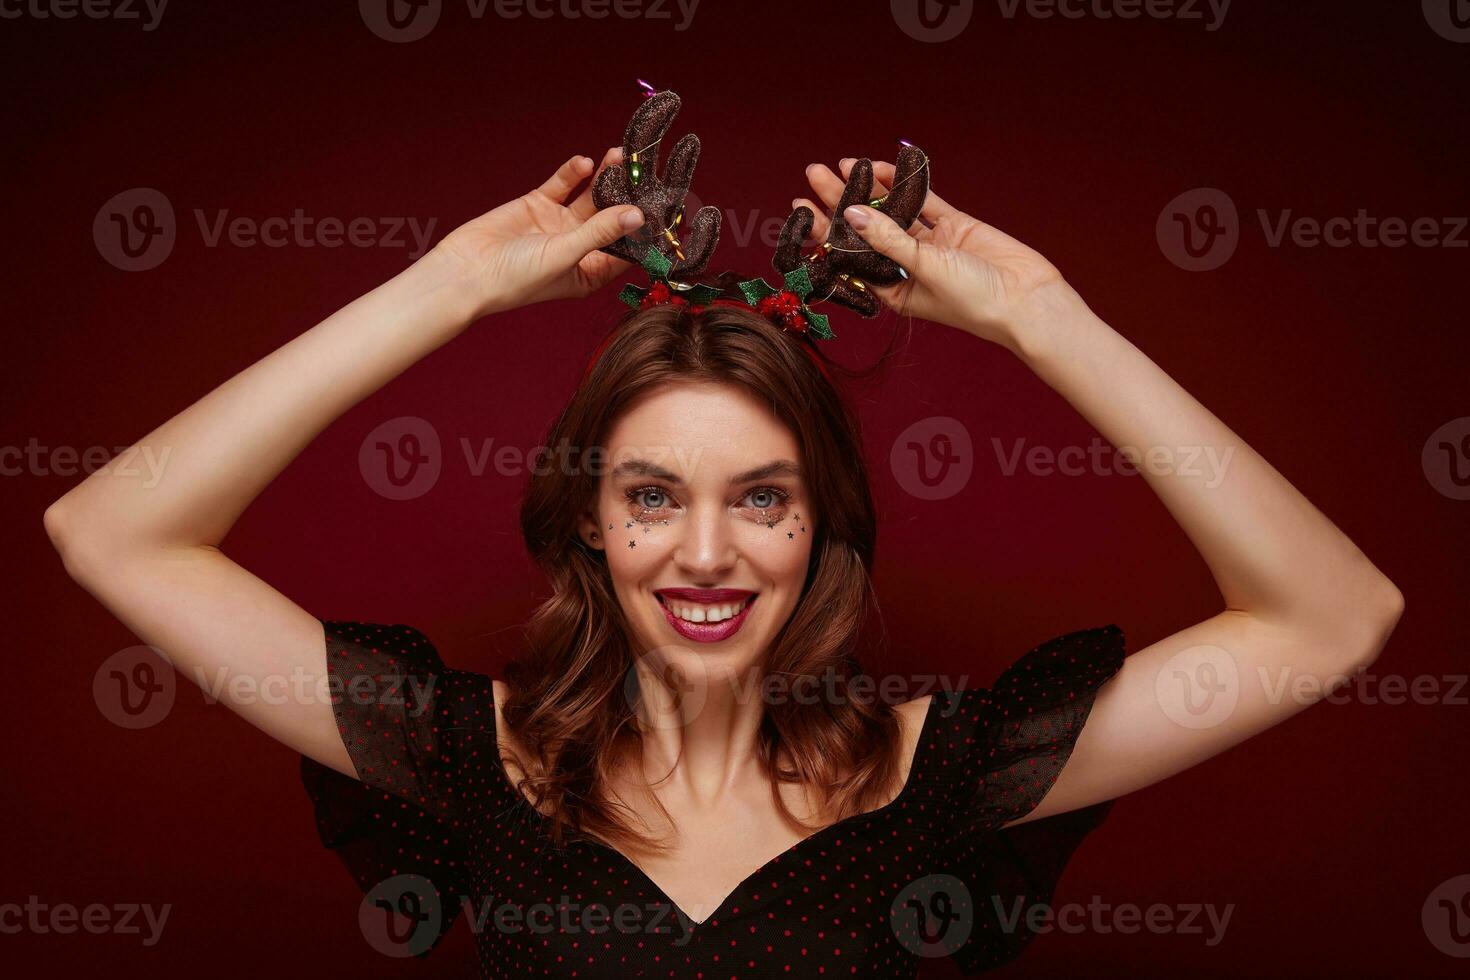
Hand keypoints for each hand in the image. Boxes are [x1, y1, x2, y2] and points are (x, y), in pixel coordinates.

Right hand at [433, 147, 645, 317]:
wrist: (465, 272)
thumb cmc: (516, 279)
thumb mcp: (565, 255)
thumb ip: (600, 231)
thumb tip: (637, 215)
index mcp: (590, 273)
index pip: (627, 250)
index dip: (645, 231)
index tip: (666, 209)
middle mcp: (579, 248)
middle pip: (612, 218)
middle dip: (627, 196)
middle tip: (645, 172)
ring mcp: (559, 225)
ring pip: (590, 197)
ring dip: (604, 178)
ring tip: (619, 156)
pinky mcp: (538, 205)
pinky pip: (562, 185)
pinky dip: (573, 174)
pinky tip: (584, 162)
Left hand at [794, 159, 1080, 348]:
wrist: (1028, 299)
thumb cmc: (975, 301)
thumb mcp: (925, 271)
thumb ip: (889, 241)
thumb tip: (851, 213)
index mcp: (893, 290)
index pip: (848, 257)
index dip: (823, 233)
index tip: (799, 209)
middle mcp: (907, 266)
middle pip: (864, 229)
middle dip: (838, 201)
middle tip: (812, 173)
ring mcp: (931, 244)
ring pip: (891, 211)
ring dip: (867, 188)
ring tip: (839, 164)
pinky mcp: (954, 225)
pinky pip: (922, 200)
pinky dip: (902, 184)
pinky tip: (879, 168)